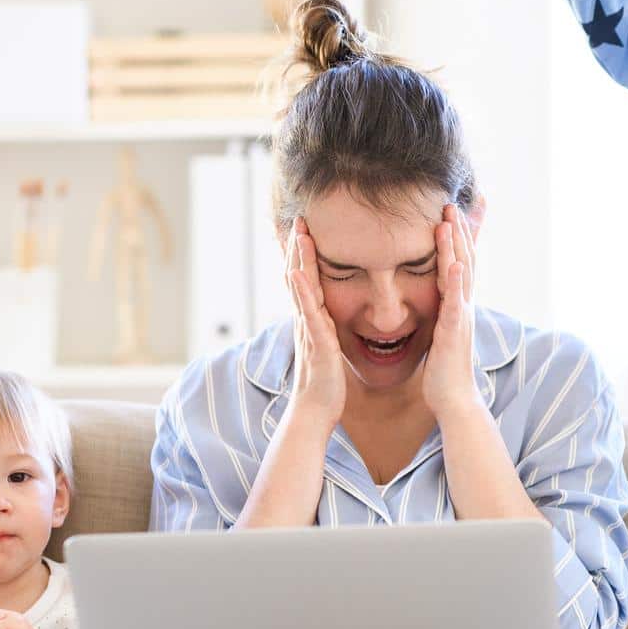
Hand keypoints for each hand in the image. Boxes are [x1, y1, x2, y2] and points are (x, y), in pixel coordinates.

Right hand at [285, 218, 347, 430]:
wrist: (317, 411)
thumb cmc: (326, 382)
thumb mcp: (328, 346)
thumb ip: (327, 328)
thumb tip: (329, 314)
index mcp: (313, 319)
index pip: (307, 279)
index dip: (306, 254)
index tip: (308, 228)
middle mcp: (306, 319)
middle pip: (299, 275)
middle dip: (298, 246)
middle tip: (299, 217)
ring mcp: (308, 329)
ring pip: (300, 288)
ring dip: (299, 259)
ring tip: (299, 233)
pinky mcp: (316, 342)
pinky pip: (308, 313)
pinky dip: (302, 292)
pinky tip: (299, 273)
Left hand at [422, 204, 481, 422]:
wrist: (454, 400)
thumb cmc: (444, 370)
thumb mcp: (441, 332)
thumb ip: (441, 312)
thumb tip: (436, 299)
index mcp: (458, 305)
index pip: (460, 263)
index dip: (458, 237)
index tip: (453, 211)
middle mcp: (464, 306)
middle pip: (464, 260)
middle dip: (459, 231)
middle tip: (452, 202)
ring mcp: (461, 317)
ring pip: (461, 275)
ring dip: (456, 247)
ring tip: (449, 221)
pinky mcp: (454, 332)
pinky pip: (456, 304)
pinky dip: (456, 282)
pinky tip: (453, 264)